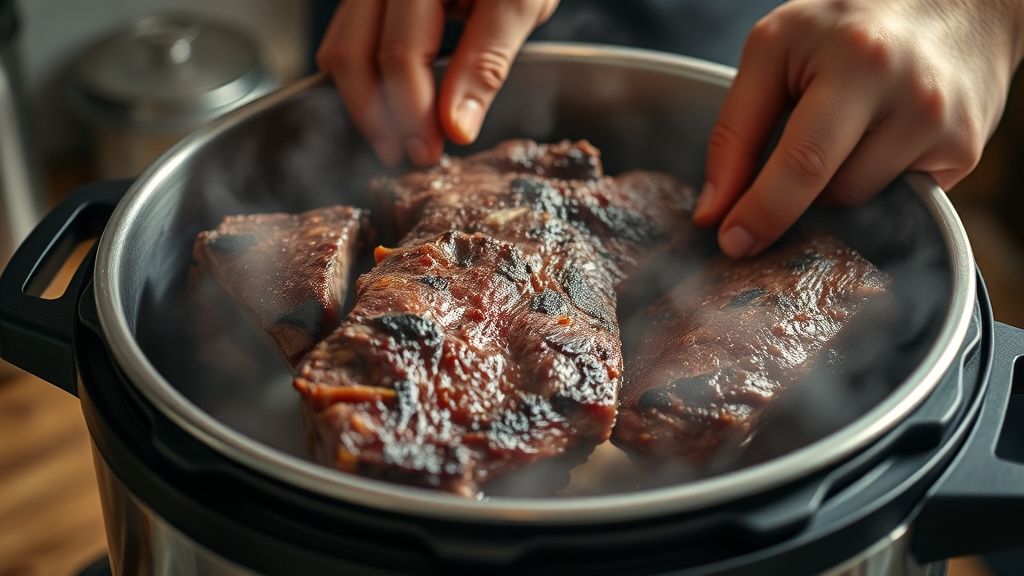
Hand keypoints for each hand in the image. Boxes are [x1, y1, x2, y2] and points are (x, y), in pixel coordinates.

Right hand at [317, 0, 558, 165]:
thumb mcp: (520, 3)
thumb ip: (486, 64)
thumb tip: (456, 128)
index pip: (400, 55)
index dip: (413, 113)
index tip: (432, 151)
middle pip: (353, 54)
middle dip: (379, 116)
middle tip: (411, 155)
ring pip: (340, 47)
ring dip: (363, 101)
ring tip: (395, 139)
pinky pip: (348, 35)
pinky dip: (364, 75)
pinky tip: (390, 103)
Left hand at [695, 0, 1023, 257]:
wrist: (957, 4)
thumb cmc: (849, 25)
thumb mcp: (776, 48)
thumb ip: (737, 127)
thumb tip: (714, 209)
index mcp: (857, 61)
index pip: (801, 161)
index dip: (760, 211)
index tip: (730, 242)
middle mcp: (911, 94)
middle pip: (834, 192)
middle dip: (785, 215)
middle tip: (751, 230)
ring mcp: (944, 127)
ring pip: (860, 200)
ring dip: (830, 190)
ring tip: (835, 142)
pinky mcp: (965, 152)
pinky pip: (895, 200)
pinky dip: (868, 187)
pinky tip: (871, 150)